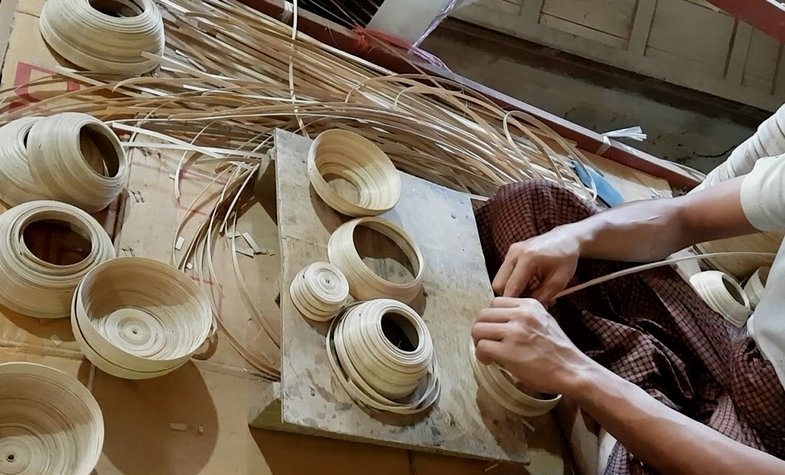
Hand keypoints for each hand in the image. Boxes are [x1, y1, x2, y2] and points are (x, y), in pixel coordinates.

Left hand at [471, 297, 592, 395]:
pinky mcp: (509, 351)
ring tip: (489, 353)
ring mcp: (515, 332)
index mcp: (529, 305)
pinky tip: (491, 361)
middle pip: (483, 315)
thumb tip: (499, 321)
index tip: (495, 330)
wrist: (572, 370)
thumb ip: (523, 317)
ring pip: (478, 329)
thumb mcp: (544, 321)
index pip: (496, 302)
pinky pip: (482, 347)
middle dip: (481, 330)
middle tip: (487, 342)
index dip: (491, 318)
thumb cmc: (557, 351)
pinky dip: (481, 356)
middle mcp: (521, 315)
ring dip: (479, 342)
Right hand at [492, 225, 580, 302]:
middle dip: (509, 296)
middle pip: (498, 284)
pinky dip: (513, 281)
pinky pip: (504, 273)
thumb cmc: (565, 258)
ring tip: (529, 293)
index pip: (511, 287)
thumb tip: (527, 308)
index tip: (519, 313)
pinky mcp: (511, 252)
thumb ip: (541, 297)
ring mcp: (511, 251)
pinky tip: (527, 284)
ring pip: (500, 279)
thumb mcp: (559, 282)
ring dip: (511, 289)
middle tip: (524, 303)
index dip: (513, 303)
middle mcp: (515, 252)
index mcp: (528, 258)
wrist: (566, 238)